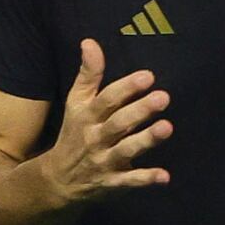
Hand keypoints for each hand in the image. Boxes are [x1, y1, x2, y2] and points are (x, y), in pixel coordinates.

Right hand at [36, 37, 173, 210]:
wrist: (57, 179)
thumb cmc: (76, 132)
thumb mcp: (77, 103)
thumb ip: (88, 74)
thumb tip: (90, 42)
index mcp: (87, 116)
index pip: (106, 100)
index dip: (126, 88)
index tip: (148, 76)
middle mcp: (96, 137)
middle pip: (118, 123)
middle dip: (139, 111)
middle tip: (163, 97)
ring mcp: (104, 161)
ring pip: (126, 150)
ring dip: (146, 140)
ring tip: (167, 127)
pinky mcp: (113, 181)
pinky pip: (129, 181)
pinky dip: (146, 179)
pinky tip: (165, 176)